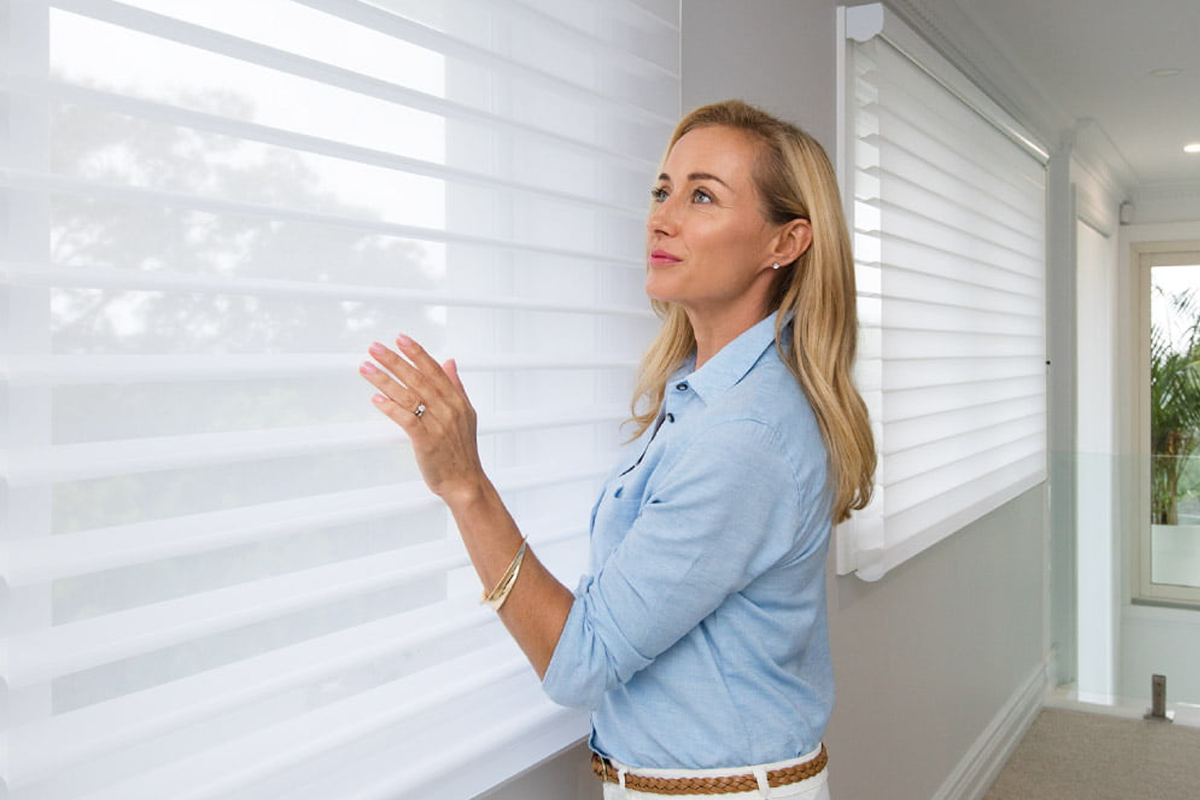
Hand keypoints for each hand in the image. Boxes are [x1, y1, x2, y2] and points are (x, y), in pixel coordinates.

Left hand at [360, 335, 484, 504]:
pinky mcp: (426, 441)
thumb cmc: (463, 451)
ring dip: (385, 380)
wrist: (466, 482)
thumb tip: (449, 361)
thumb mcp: (467, 414)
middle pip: (418, 378)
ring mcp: (438, 425)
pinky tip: (375, 398)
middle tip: (375, 347)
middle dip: (394, 360)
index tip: (400, 338)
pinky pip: (406, 419)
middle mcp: (448, 409)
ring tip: (366, 367)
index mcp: (457, 401)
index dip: (416, 353)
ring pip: (408, 396)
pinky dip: (390, 408)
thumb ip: (456, 386)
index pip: (434, 370)